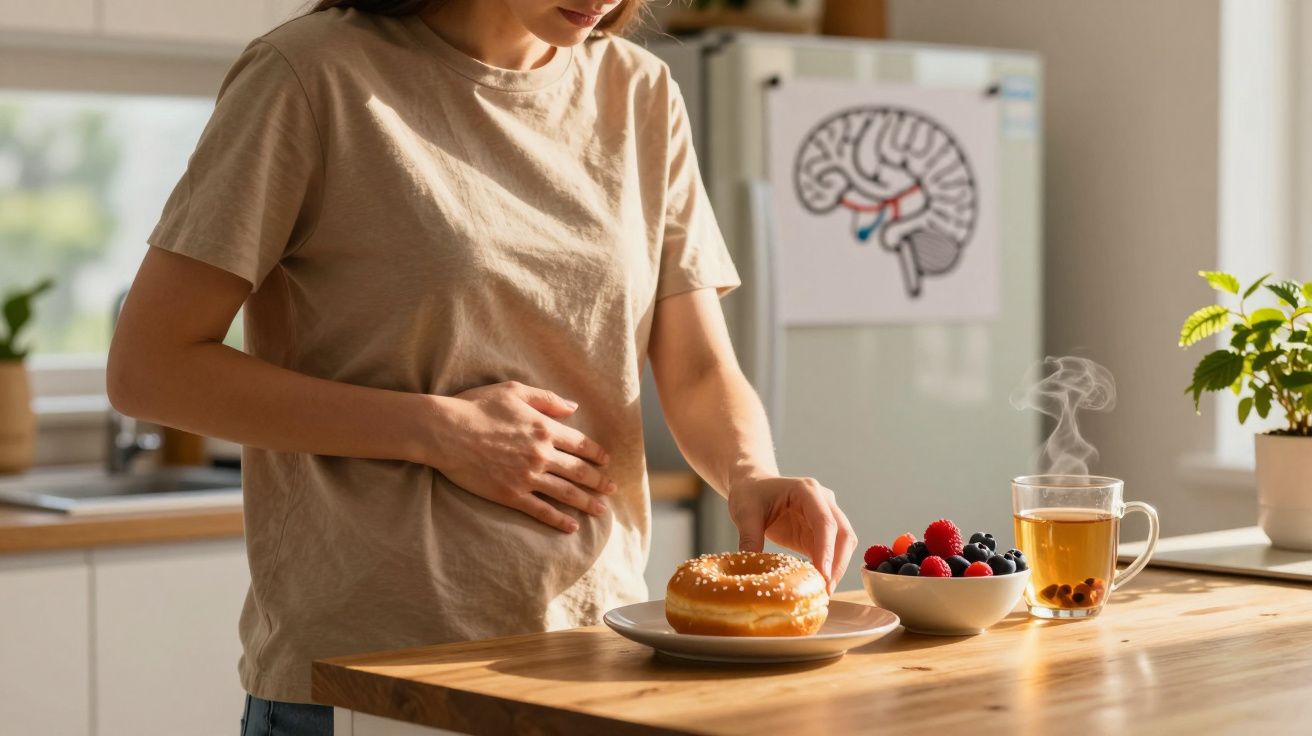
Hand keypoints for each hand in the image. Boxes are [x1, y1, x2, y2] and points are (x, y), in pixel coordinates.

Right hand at [421, 381, 614, 532]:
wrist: (446, 431)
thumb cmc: (477, 406)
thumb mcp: (514, 391)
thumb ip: (546, 399)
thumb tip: (573, 407)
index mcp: (544, 428)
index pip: (580, 444)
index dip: (596, 453)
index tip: (606, 461)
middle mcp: (541, 454)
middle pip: (579, 471)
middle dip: (599, 481)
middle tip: (613, 488)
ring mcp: (527, 477)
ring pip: (565, 493)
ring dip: (586, 503)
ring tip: (601, 511)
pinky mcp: (511, 494)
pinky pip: (540, 511)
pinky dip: (558, 520)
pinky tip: (571, 526)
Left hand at [727, 476, 856, 593]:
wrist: (753, 486)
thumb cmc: (750, 493)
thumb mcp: (745, 513)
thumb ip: (749, 538)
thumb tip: (751, 566)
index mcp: (807, 490)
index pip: (824, 521)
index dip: (826, 549)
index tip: (823, 574)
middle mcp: (823, 501)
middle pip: (843, 533)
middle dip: (837, 563)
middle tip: (825, 590)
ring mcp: (826, 515)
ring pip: (844, 543)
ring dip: (837, 567)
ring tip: (823, 591)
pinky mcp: (821, 532)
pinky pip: (832, 551)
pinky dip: (829, 567)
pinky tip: (818, 584)